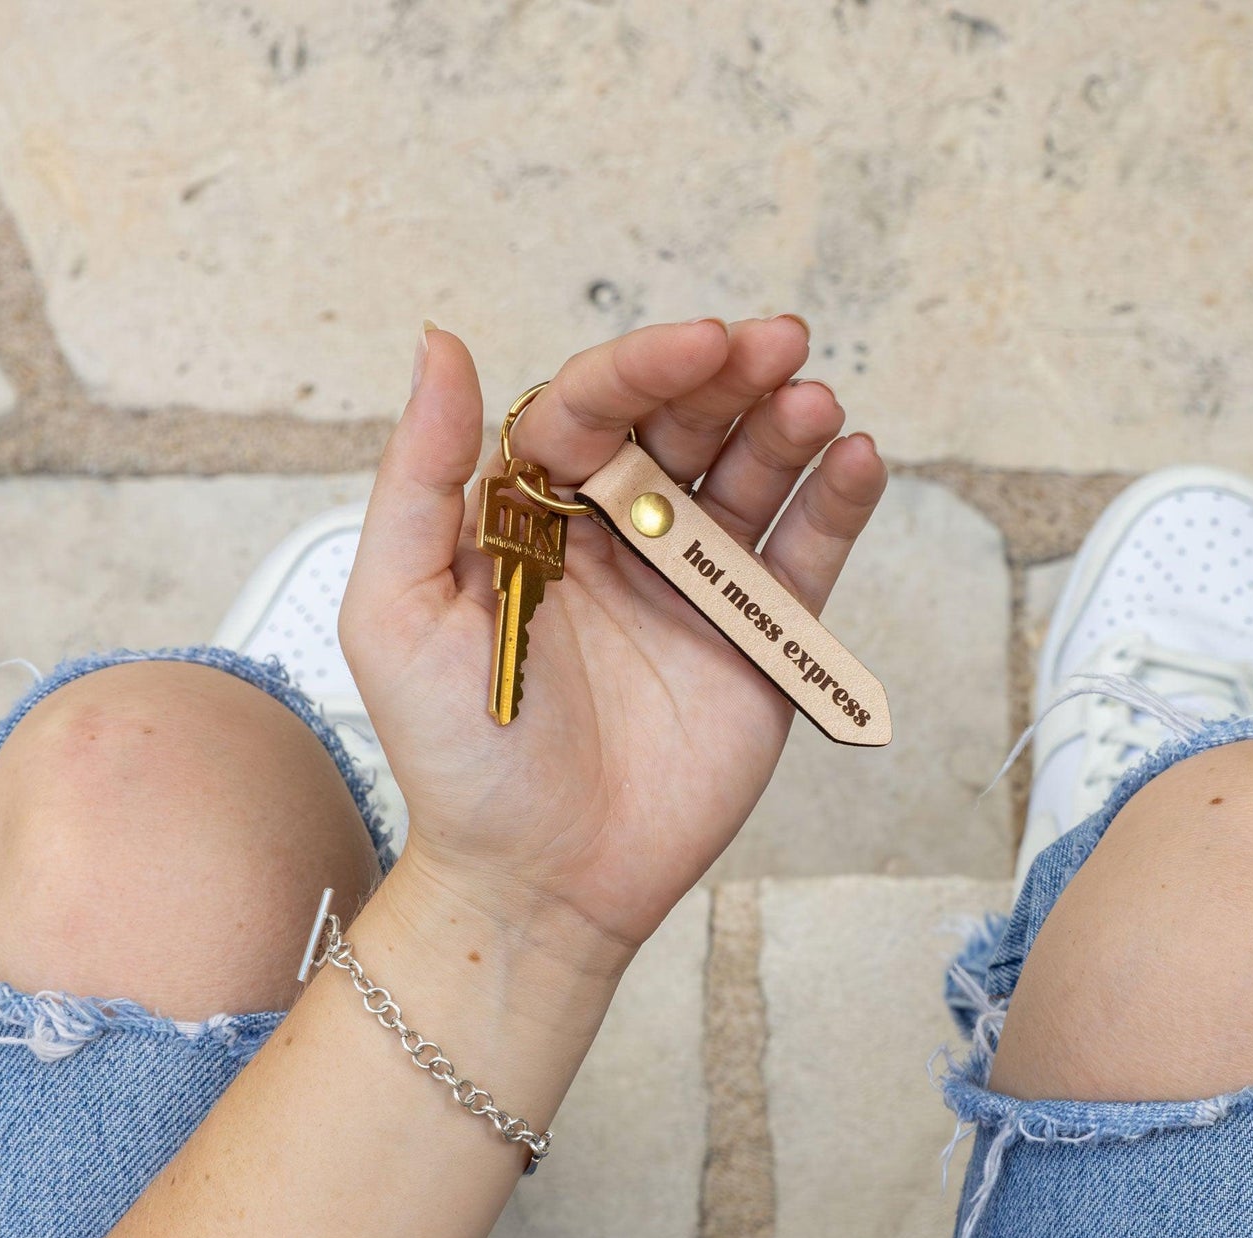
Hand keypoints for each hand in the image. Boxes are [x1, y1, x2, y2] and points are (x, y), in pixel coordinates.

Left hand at [340, 318, 886, 966]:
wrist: (537, 881)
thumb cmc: (456, 755)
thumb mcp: (397, 610)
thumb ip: (420, 475)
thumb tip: (440, 342)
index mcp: (532, 511)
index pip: (592, 409)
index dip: (643, 368)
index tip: (700, 342)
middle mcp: (618, 532)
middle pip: (684, 425)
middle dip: (732, 376)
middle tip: (779, 342)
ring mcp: (693, 584)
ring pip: (752, 478)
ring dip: (788, 429)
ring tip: (814, 405)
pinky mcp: (756, 641)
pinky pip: (803, 559)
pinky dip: (836, 505)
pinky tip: (856, 458)